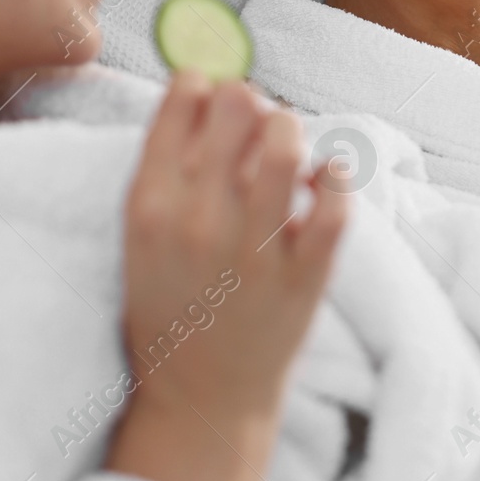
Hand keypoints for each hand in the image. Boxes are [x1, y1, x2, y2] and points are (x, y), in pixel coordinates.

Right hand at [108, 72, 349, 480]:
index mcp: (149, 203)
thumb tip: (211, 86)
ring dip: (292, 132)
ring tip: (289, 154)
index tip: (218, 100)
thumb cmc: (172, 302)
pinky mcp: (304, 276)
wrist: (200, 396)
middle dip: (253, 102)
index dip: (210, 84)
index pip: (185, 97)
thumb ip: (170, 165)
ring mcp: (252, 249)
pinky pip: (335, 201)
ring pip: (287, 143)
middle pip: (240, 105)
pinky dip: (336, 177)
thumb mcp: (144, 232)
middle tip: (257, 125)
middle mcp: (198, 220)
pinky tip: (322, 182)